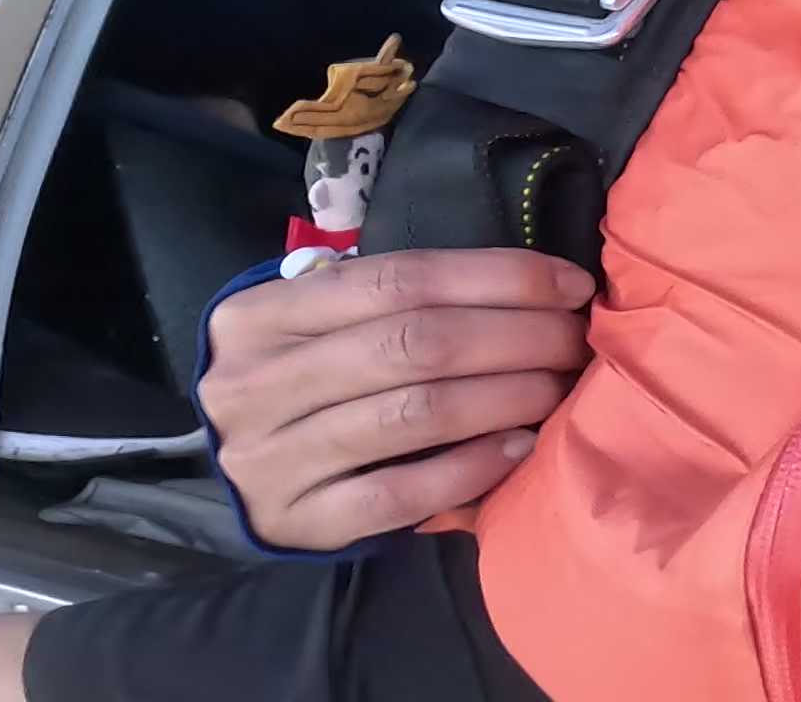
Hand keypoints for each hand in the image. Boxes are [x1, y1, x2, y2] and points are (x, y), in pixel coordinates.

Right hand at [196, 248, 594, 548]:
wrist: (226, 478)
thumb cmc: (296, 382)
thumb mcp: (313, 325)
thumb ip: (390, 300)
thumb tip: (530, 284)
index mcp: (261, 314)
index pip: (399, 278)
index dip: (497, 277)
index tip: (569, 286)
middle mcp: (255, 383)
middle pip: (414, 343)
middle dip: (516, 337)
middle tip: (574, 342)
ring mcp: (270, 459)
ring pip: (413, 414)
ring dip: (505, 396)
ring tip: (557, 390)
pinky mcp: (298, 523)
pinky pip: (398, 494)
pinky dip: (468, 467)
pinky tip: (518, 447)